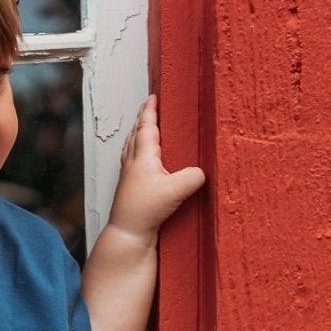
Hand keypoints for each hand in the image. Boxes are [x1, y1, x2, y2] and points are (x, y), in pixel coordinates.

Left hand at [108, 95, 205, 245]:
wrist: (127, 233)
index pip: (146, 127)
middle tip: (149, 108)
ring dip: (138, 134)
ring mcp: (128, 175)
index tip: (153, 97)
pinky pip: (132, 160)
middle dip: (143, 120)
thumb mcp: (177, 190)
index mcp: (143, 156)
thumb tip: (202, 172)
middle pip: (136, 134)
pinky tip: (143, 160)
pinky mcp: (129, 187)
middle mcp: (132, 162)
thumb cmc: (146, 209)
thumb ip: (194, 176)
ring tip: (144, 129)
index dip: (150, 111)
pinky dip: (137, 151)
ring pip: (132, 147)